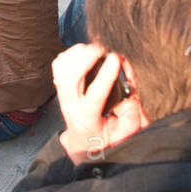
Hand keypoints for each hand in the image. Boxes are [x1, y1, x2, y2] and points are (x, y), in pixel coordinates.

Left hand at [53, 44, 145, 164]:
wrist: (83, 142)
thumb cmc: (107, 136)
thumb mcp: (126, 131)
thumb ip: (132, 111)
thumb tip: (129, 86)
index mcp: (88, 118)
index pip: (95, 95)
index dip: (106, 75)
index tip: (116, 59)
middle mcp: (71, 105)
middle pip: (71, 77)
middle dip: (86, 58)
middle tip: (102, 50)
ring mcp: (63, 95)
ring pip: (62, 69)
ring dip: (77, 54)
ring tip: (93, 49)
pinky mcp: (60, 87)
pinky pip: (58, 65)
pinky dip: (69, 54)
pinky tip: (83, 52)